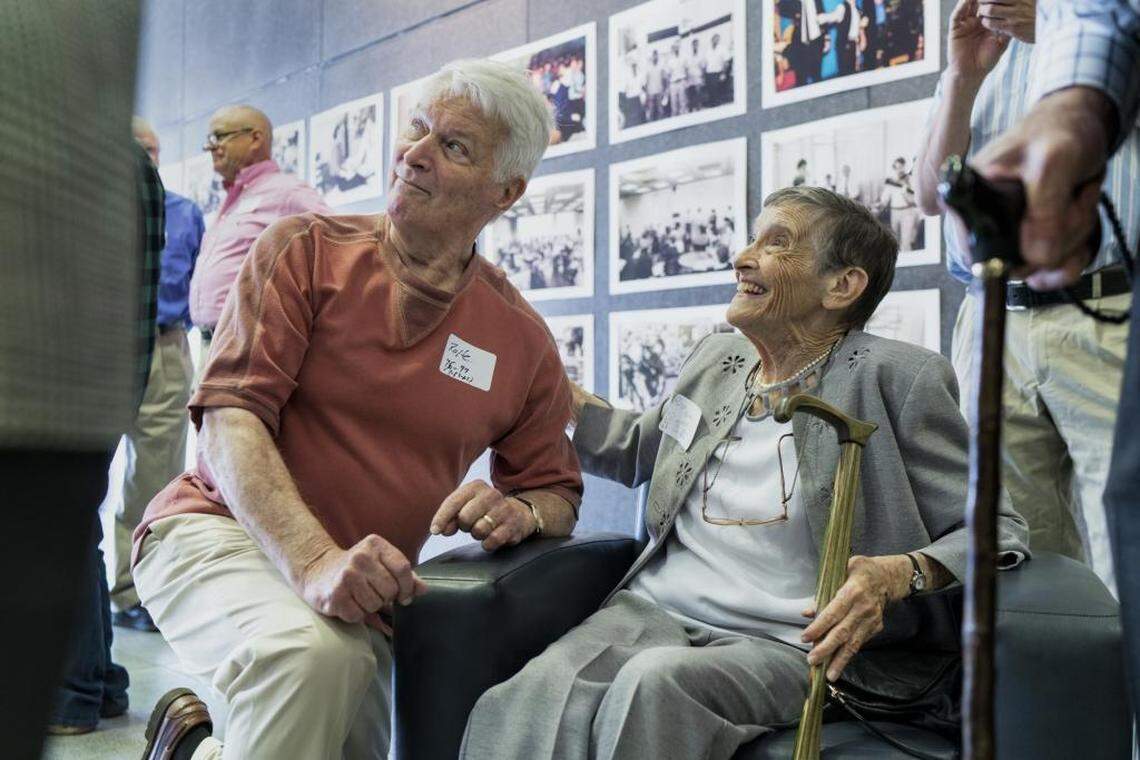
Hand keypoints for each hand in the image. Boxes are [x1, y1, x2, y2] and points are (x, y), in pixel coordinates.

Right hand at [298, 535, 426, 631]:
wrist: (317, 569)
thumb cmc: (356, 568)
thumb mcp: (380, 563)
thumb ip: (403, 576)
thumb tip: (423, 590)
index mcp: (375, 545)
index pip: (403, 568)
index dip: (408, 587)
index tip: (404, 596)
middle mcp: (360, 557)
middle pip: (390, 589)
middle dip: (386, 597)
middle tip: (375, 594)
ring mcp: (346, 576)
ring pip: (375, 604)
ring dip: (370, 607)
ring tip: (360, 597)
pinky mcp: (334, 595)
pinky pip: (358, 615)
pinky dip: (356, 615)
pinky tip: (349, 603)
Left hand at [431, 480, 537, 551]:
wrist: (517, 513)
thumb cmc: (484, 511)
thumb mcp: (466, 507)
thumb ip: (450, 517)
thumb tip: (440, 530)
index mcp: (476, 487)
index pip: (453, 502)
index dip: (442, 518)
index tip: (436, 531)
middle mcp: (491, 494)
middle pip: (465, 517)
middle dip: (464, 526)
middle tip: (470, 525)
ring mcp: (504, 509)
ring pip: (479, 530)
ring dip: (477, 534)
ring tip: (483, 529)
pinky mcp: (513, 525)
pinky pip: (492, 540)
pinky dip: (487, 543)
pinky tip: (490, 538)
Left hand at [801, 555, 908, 680]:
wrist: (889, 577)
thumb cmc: (859, 570)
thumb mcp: (841, 570)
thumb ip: (823, 592)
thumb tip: (806, 612)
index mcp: (853, 590)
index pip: (833, 612)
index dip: (819, 626)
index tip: (805, 637)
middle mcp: (864, 608)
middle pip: (843, 632)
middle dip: (826, 648)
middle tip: (812, 660)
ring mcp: (872, 620)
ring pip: (854, 643)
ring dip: (840, 660)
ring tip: (828, 675)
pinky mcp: (876, 627)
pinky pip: (860, 643)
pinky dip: (848, 654)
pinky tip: (838, 665)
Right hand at [946, 0, 1010, 83]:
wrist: (971, 74)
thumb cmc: (987, 60)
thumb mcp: (1002, 42)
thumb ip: (1007, 28)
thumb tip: (1019, 15)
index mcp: (987, 22)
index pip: (991, 5)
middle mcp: (975, 21)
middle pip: (979, 2)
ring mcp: (964, 24)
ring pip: (967, 5)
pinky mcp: (955, 29)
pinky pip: (957, 15)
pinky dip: (961, 6)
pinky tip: (967, 0)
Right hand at [971, 86, 1111, 288]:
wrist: (1077, 130)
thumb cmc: (1056, 134)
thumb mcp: (1053, 163)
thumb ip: (1045, 209)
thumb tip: (1038, 258)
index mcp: (969, 200)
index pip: (974, 255)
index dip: (1008, 257)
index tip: (1040, 239)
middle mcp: (983, 223)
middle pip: (1016, 265)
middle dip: (1058, 236)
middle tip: (1069, 198)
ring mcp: (1009, 236)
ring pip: (1042, 267)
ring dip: (1074, 236)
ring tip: (1074, 197)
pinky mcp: (1031, 244)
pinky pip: (1055, 270)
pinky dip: (1078, 249)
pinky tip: (1080, 219)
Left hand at [976, 0, 1035, 42]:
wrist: (1049, 29)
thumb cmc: (1035, 13)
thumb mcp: (1028, 1)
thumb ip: (1013, 1)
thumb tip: (996, 0)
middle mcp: (1020, 2)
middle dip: (982, 0)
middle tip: (981, 4)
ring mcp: (1016, 14)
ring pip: (990, 9)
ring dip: (983, 12)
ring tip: (983, 14)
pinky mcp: (1014, 28)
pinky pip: (993, 23)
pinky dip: (987, 22)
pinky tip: (988, 22)